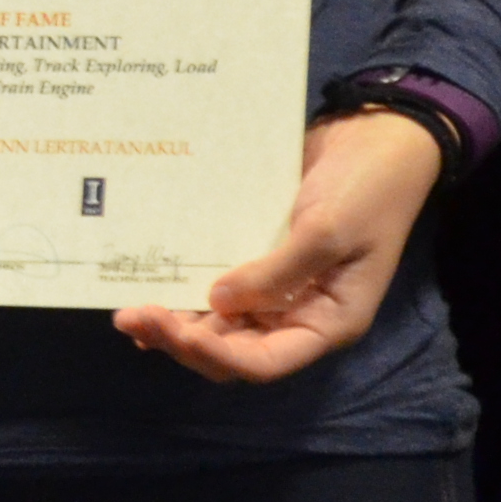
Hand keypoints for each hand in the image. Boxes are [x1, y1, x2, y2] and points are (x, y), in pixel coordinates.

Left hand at [115, 110, 440, 383]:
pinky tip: (148, 291)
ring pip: (220, 326)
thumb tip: (217, 302)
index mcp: (328, 321)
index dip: (219, 355)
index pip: (267, 361)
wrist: (372, 140)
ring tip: (128, 313)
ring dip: (177, 325)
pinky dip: (185, 295)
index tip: (177, 332)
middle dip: (184, 341)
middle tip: (132, 318)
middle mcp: (298, 315)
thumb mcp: (328, 231)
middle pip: (235, 350)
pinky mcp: (257, 260)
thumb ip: (278, 273)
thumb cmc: (366, 189)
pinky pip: (218, 290)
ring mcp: (277, 290)